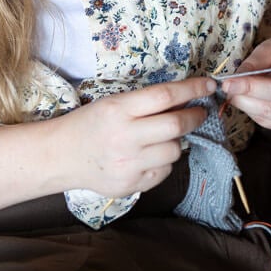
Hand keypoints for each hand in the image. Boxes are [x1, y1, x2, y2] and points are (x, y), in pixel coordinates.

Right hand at [59, 75, 214, 197]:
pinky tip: (151, 155)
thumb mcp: (112, 104)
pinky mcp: (131, 185)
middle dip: (195, 116)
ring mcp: (128, 164)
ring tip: (165, 136)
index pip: (165, 95)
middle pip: (175, 125)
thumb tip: (185, 99)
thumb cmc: (90, 124)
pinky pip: (164, 171)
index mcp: (119, 110)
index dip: (192, 88)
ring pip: (174, 150)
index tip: (208, 85)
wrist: (61, 156)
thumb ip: (145, 103)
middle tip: (199, 112)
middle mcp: (125, 137)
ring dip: (178, 141)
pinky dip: (165, 161)